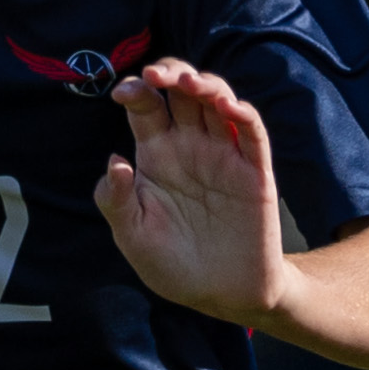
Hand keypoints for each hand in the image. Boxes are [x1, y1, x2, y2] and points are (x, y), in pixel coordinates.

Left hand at [93, 60, 284, 327]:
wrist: (222, 296)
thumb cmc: (173, 265)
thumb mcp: (132, 237)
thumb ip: (115, 200)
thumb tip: (114, 160)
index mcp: (157, 155)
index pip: (146, 107)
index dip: (136, 90)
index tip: (123, 92)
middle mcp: (191, 147)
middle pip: (182, 92)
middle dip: (170, 73)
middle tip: (156, 76)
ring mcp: (224, 156)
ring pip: (218, 101)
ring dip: (205, 84)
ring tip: (189, 84)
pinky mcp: (255, 173)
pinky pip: (253, 134)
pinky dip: (244, 114)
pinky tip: (229, 106)